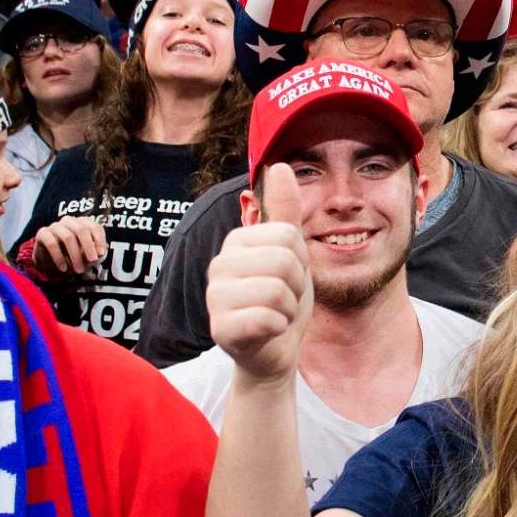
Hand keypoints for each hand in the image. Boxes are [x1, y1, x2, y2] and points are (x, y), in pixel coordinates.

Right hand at [32, 215, 107, 278]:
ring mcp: (55, 226)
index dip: (99, 240)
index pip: (94, 226)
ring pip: (67, 237)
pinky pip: (52, 243)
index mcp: (82, 223)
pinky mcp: (43, 233)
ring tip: (78, 269)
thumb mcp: (85, 256)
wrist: (49, 261)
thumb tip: (99, 253)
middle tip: (92, 261)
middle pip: (81, 229)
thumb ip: (93, 253)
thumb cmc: (71, 256)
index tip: (101, 254)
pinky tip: (63, 268)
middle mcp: (69, 221)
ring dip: (75, 255)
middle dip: (88, 246)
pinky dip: (59, 257)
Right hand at [207, 164, 312, 383]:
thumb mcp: (292, 252)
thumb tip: (280, 164)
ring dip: (288, 309)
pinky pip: (266, 318)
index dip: (301, 261)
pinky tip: (267, 331)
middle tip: (283, 300)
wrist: (274, 351)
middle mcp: (219, 264)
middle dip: (296, 286)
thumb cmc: (283, 300)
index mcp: (237, 240)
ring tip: (275, 314)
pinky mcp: (220, 329)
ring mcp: (215, 297)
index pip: (289, 235)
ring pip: (277, 290)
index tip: (288, 277)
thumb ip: (285, 211)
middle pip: (284, 260)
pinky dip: (278, 328)